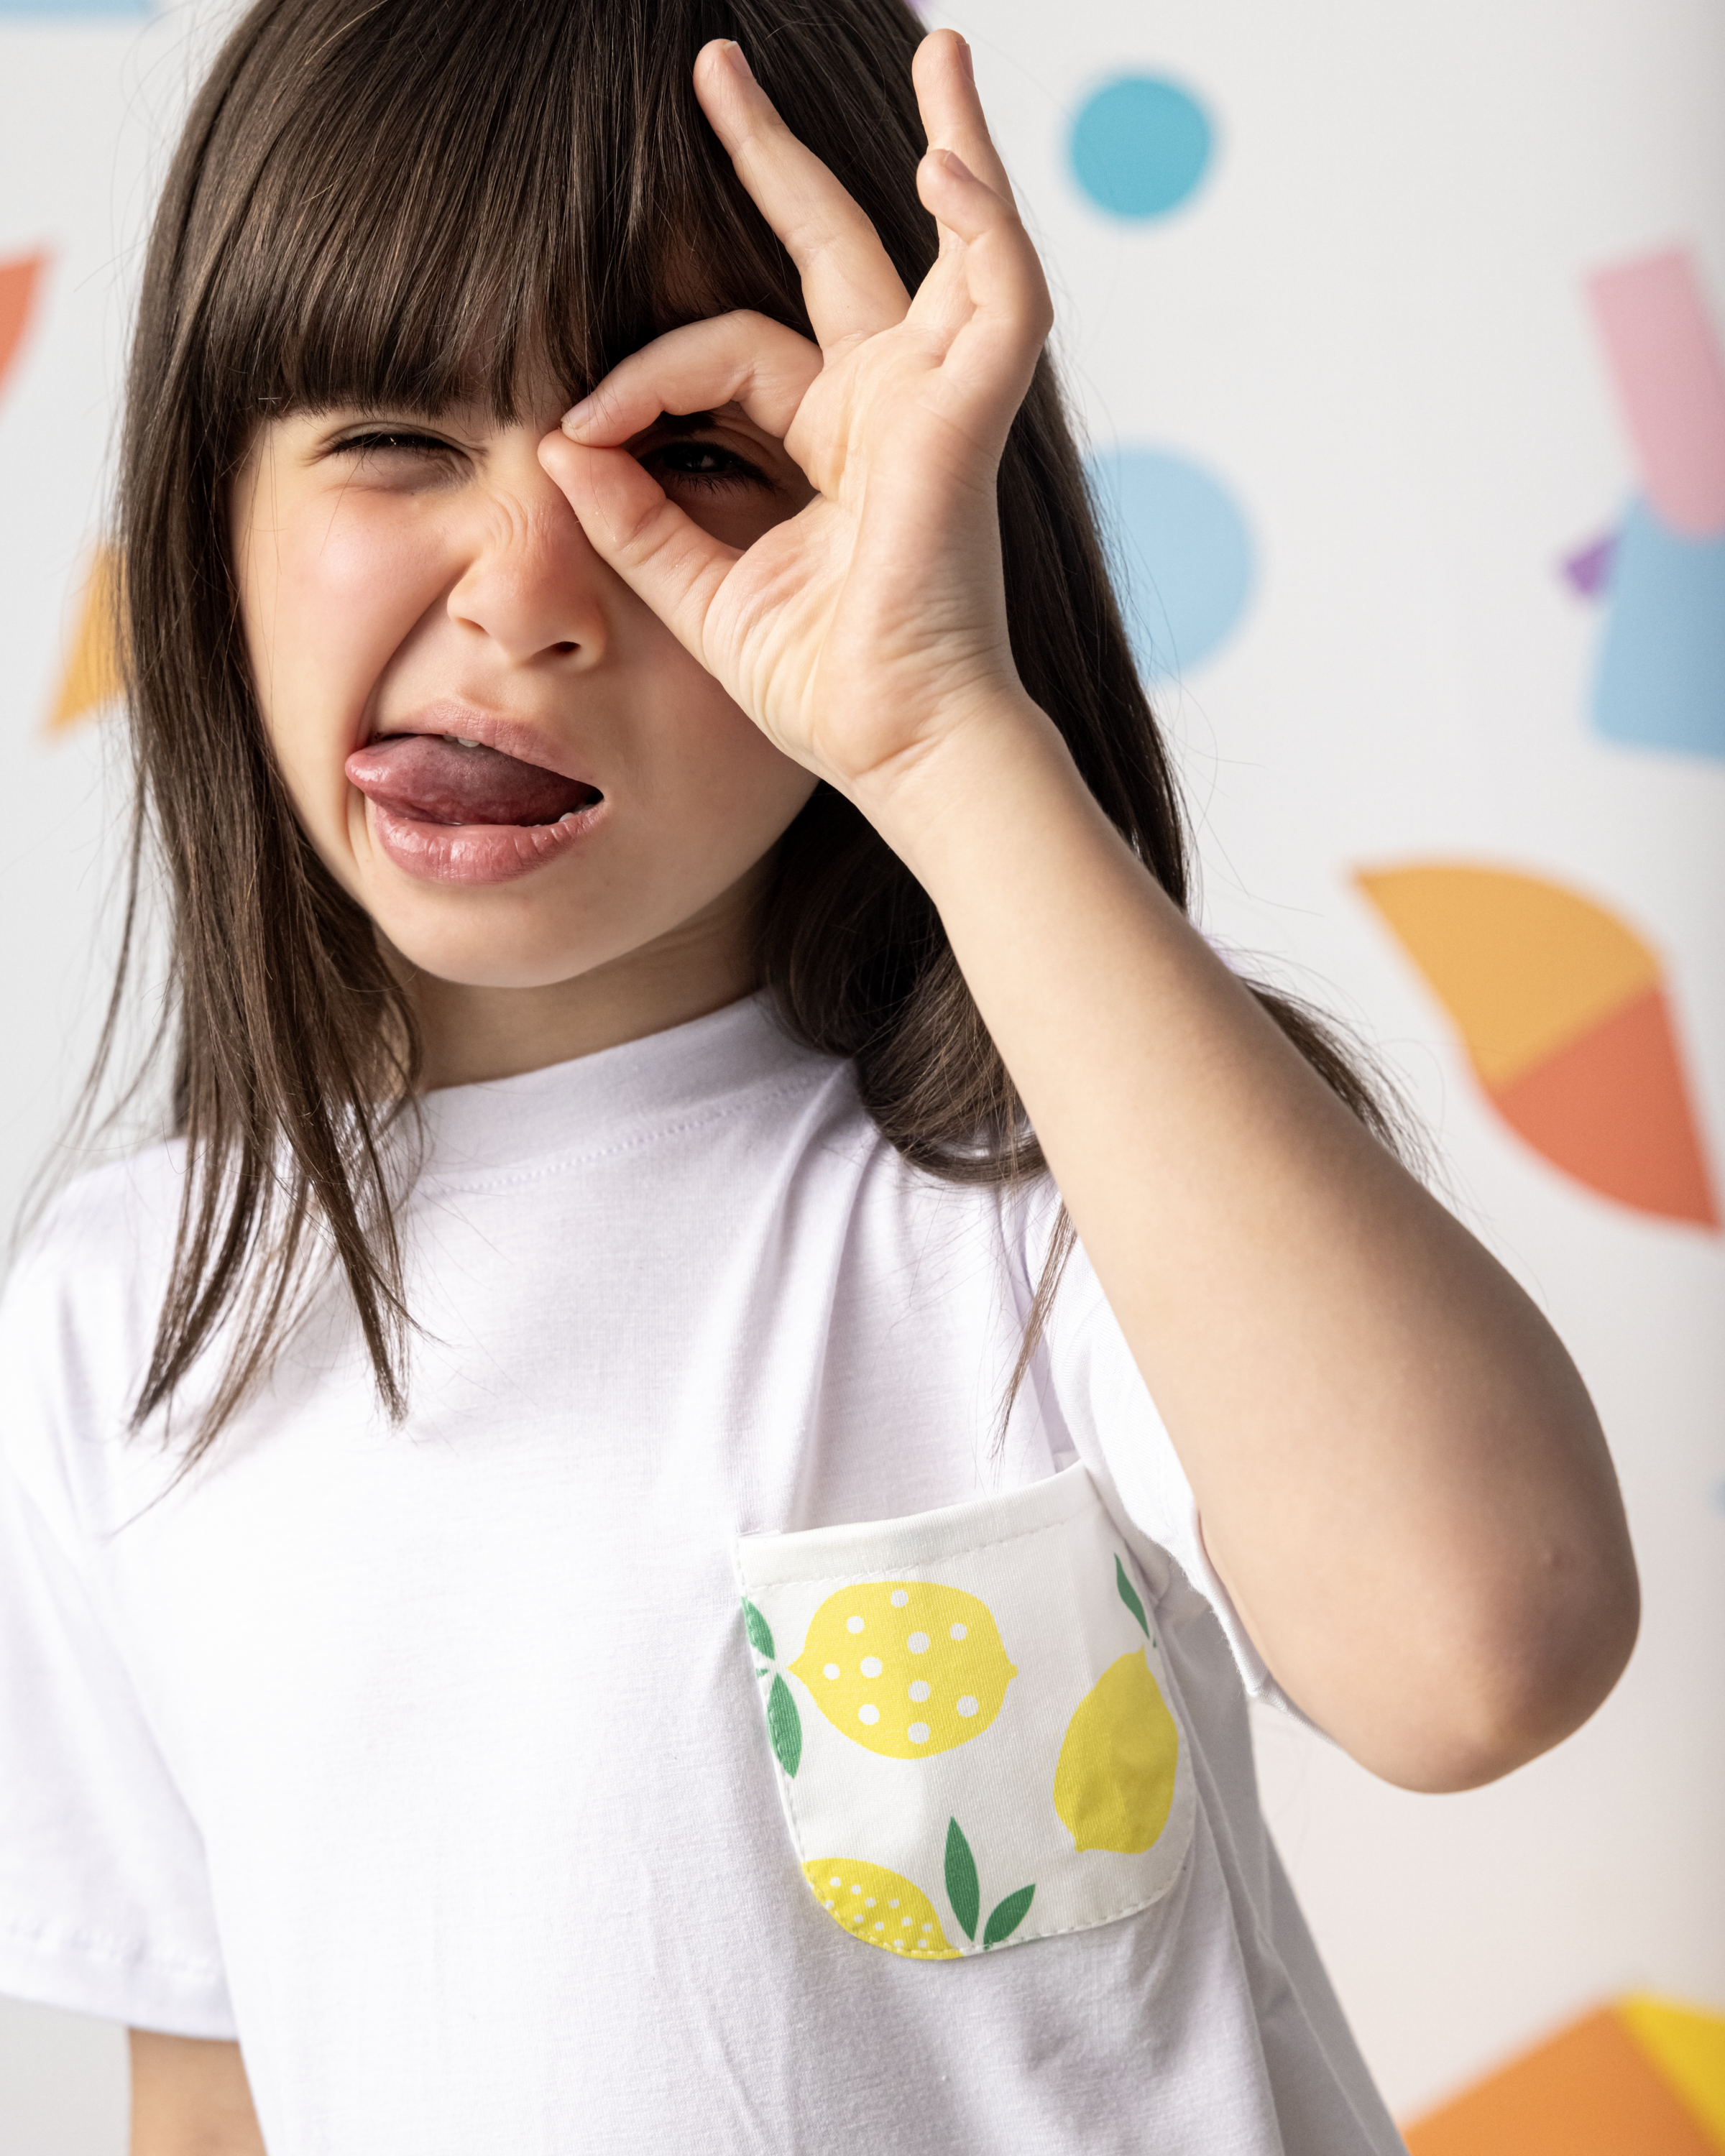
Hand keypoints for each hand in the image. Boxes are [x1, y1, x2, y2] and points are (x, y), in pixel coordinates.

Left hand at [537, 29, 1053, 802]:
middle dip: (775, 156)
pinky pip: (1000, 298)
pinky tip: (949, 160)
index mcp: (831, 443)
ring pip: (952, 245)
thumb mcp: (701, 588)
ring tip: (938, 50)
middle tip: (717, 69)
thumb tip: (554, 440)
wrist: (895, 749)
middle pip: (832, 250)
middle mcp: (888, 408)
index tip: (580, 427)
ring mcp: (936, 405)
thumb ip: (633, 515)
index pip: (728, 353)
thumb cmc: (822, 688)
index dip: (645, 373)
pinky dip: (987, 226)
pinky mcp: (968, 419)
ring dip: (953, 148)